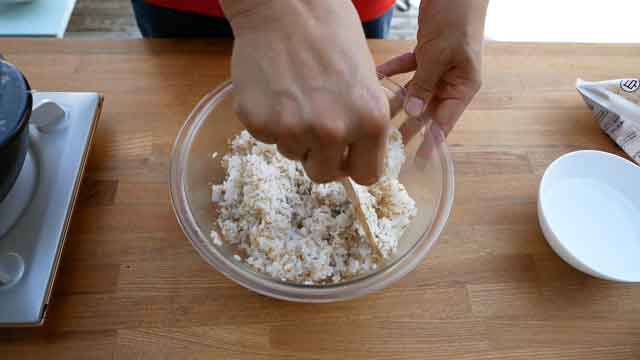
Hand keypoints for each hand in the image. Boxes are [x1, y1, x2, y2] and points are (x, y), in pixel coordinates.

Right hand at [221, 0, 388, 184]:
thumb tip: (355, 153)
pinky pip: (266, 138)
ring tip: (293, 95)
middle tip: (312, 126)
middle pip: (323, 174)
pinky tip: (273, 90)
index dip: (353, 165)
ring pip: (292, 154)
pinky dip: (268, 120)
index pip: (366, 175)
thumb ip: (363, 122)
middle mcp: (333, 131)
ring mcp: (293, 129)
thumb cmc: (330, 32)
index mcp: (370, 120)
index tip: (344, 156)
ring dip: (292, 134)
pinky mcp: (258, 123)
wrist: (284, 5)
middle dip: (318, 156)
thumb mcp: (366, 80)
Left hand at [378, 0, 487, 154]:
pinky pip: (408, 68)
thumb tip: (413, 113)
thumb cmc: (456, 18)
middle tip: (387, 148)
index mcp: (463, 86)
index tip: (418, 162)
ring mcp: (439, 66)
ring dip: (398, 103)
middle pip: (428, 111)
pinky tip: (376, 79)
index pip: (446, 122)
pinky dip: (393, 73)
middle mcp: (451, 80)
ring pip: (415, 91)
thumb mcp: (440, 55)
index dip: (432, 143)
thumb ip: (425, 84)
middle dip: (409, 127)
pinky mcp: (427, 51)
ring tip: (376, 121)